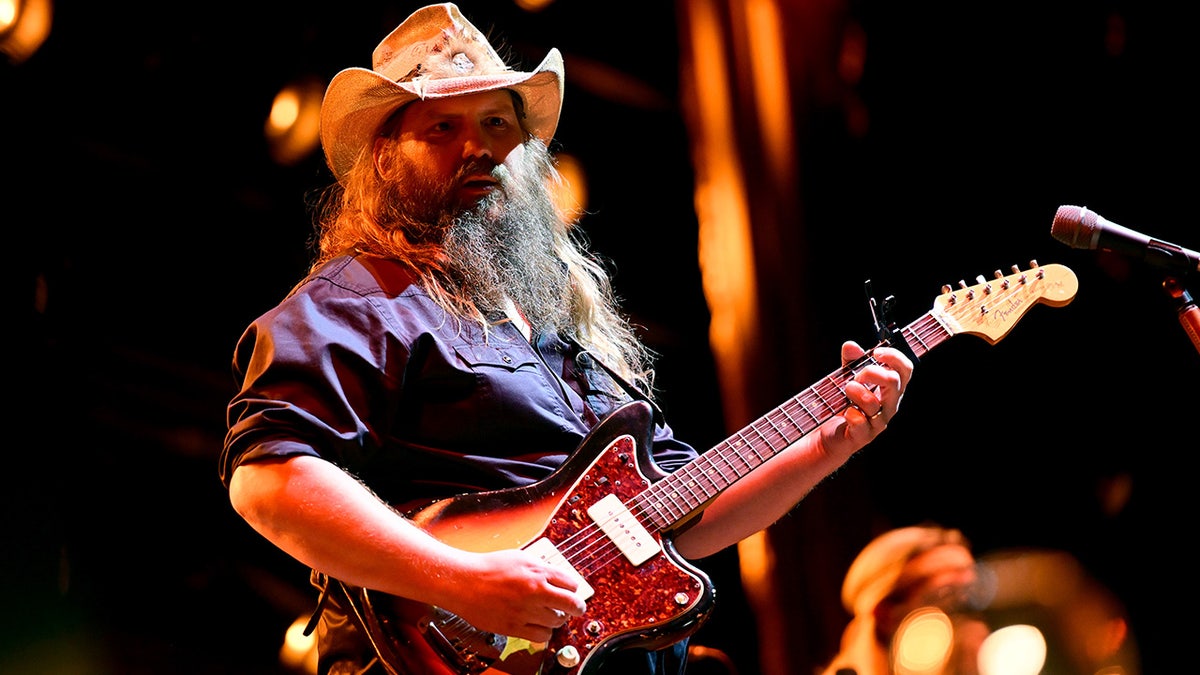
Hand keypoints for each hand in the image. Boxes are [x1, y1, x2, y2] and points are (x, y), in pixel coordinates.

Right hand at [442, 548, 587, 642]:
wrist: (463, 582)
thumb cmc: (487, 568)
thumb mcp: (520, 557)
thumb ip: (540, 567)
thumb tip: (556, 576)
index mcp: (537, 571)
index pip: (571, 583)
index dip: (573, 588)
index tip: (571, 591)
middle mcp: (535, 591)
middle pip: (572, 604)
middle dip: (577, 607)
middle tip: (576, 608)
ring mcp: (525, 611)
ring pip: (558, 621)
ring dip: (558, 619)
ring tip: (551, 614)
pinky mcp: (514, 627)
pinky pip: (542, 636)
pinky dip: (544, 632)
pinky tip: (539, 625)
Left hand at [819, 340, 912, 457]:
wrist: (829, 436)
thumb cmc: (844, 405)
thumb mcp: (847, 378)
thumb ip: (851, 361)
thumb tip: (851, 345)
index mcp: (891, 390)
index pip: (905, 370)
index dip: (894, 357)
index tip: (876, 353)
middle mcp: (889, 406)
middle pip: (894, 382)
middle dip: (872, 372)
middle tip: (856, 376)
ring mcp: (878, 422)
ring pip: (873, 402)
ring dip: (855, 391)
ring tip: (845, 390)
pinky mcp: (863, 436)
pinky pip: (860, 421)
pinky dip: (850, 413)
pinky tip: (845, 412)